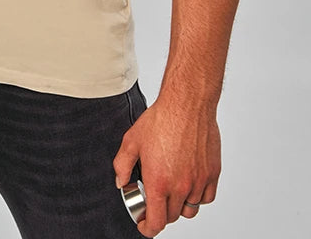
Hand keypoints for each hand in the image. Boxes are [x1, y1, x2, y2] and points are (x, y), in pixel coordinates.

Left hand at [112, 95, 220, 236]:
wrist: (187, 105)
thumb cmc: (161, 120)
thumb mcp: (131, 141)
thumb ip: (122, 165)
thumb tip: (121, 182)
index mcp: (159, 182)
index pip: (156, 221)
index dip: (148, 228)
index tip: (144, 225)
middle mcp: (180, 186)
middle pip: (171, 216)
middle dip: (160, 213)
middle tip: (154, 198)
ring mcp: (198, 181)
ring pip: (189, 209)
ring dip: (178, 204)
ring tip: (171, 189)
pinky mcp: (212, 174)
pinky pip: (206, 198)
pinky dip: (197, 197)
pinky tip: (188, 184)